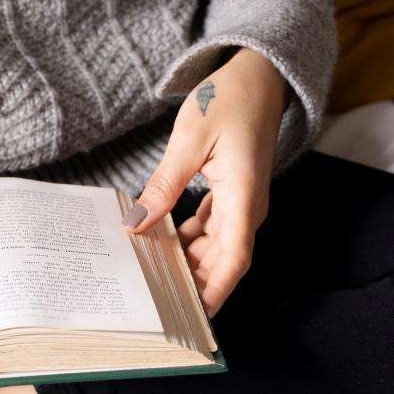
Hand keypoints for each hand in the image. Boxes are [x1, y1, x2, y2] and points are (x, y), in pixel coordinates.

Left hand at [124, 48, 288, 314]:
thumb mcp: (188, 141)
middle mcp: (247, 207)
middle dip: (193, 285)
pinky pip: (209, 230)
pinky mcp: (231, 196)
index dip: (216, 291)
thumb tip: (136, 225)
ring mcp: (240, 203)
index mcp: (243, 197)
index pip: (234, 259)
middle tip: (156, 304)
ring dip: (186, 263)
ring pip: (214, 248)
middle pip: (222, 261)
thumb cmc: (226, 100)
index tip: (195, 317)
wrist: (257, 77)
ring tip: (150, 278)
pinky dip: (186, 241)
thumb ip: (163, 186)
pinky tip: (158, 243)